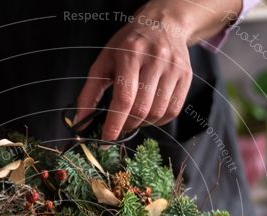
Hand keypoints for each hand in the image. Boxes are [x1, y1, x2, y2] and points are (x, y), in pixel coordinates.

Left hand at [74, 11, 192, 140]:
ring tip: (134, 118)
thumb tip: (80, 122)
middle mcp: (155, 59)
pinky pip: (173, 110)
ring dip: (143, 124)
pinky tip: (150, 114)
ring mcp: (173, 68)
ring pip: (158, 112)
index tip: (106, 139)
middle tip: (119, 127)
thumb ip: (89, 93)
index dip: (115, 124)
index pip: (124, 98)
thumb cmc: (128, 45)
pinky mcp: (186, 76)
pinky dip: (159, 120)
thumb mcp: (104, 61)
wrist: (163, 24)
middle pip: (141, 109)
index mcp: (131, 54)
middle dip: (127, 125)